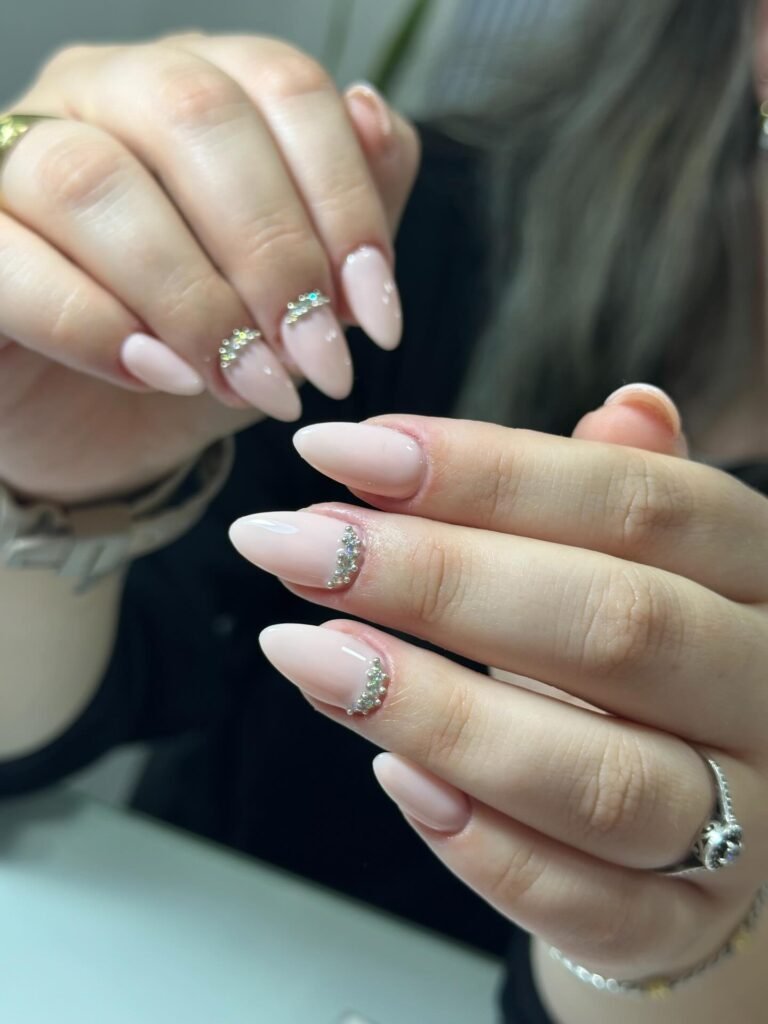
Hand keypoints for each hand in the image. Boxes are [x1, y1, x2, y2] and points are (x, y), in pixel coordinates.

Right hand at [0, 35, 417, 500]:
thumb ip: (352, 201)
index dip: (345, 203)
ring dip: (191, 299)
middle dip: (273, 253)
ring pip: (90, 181)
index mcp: (197, 88)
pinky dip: (97, 326)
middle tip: (317, 360)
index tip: (379, 322)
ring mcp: (14, 162)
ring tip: (249, 383)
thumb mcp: (299, 286)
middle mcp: (101, 97)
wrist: (105, 428)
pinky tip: (163, 377)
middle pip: (192, 116)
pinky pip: (10, 261)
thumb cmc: (208, 344)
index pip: (282, 88)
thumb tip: (372, 116)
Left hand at [229, 392, 767, 985]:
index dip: (483, 471)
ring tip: (303, 654)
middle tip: (293, 545)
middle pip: (618, 626)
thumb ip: (622, 499)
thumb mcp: (649, 566)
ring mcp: (747, 822)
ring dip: (437, 713)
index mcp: (760, 576)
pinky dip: (483, 845)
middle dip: (437, 579)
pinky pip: (594, 905)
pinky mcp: (686, 926)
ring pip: (601, 778)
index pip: (638, 504)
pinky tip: (393, 775)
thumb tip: (625, 406)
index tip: (337, 452)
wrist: (701, 819)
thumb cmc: (645, 667)